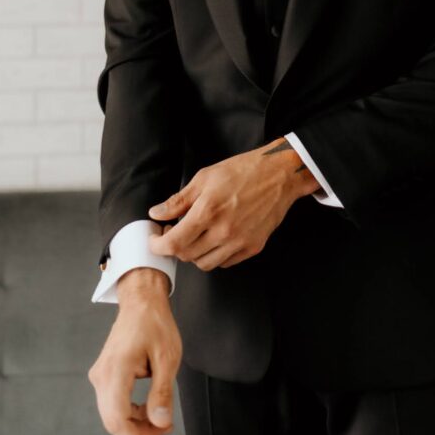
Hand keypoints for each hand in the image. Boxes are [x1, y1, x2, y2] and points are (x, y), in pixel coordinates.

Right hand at [88, 268, 181, 434]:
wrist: (141, 301)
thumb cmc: (154, 323)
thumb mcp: (167, 357)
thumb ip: (162, 392)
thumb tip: (160, 423)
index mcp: (116, 369)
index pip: (118, 418)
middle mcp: (102, 375)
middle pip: (113, 420)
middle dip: (139, 433)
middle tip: (165, 433)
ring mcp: (100, 375)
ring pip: (113, 414)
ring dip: (136, 423)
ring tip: (162, 420)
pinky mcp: (104, 375)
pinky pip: (114, 403)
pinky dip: (131, 412)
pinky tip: (149, 410)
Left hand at [147, 137, 319, 270]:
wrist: (279, 175)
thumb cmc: (243, 171)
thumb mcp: (205, 177)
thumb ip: (179, 199)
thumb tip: (158, 213)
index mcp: (208, 211)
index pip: (174, 243)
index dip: (158, 246)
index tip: (155, 241)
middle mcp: (223, 231)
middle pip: (187, 256)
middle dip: (175, 248)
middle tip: (174, 233)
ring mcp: (240, 242)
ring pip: (205, 264)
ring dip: (194, 254)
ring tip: (195, 236)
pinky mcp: (253, 247)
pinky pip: (225, 262)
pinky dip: (214, 255)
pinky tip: (214, 239)